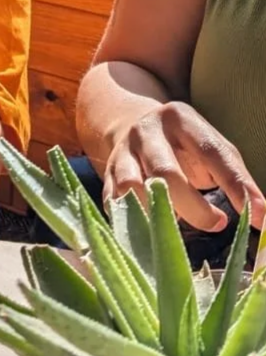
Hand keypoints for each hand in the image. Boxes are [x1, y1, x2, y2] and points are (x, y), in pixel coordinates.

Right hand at [104, 101, 265, 231]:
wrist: (133, 124)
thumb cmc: (185, 146)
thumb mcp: (211, 147)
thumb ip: (234, 176)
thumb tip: (262, 217)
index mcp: (180, 118)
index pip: (213, 152)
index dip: (237, 186)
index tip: (258, 216)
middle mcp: (147, 131)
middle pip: (166, 174)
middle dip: (195, 208)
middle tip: (218, 223)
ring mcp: (122, 152)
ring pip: (133, 188)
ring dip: (158, 215)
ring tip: (178, 232)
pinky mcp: (106, 174)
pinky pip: (113, 203)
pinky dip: (131, 223)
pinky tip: (150, 237)